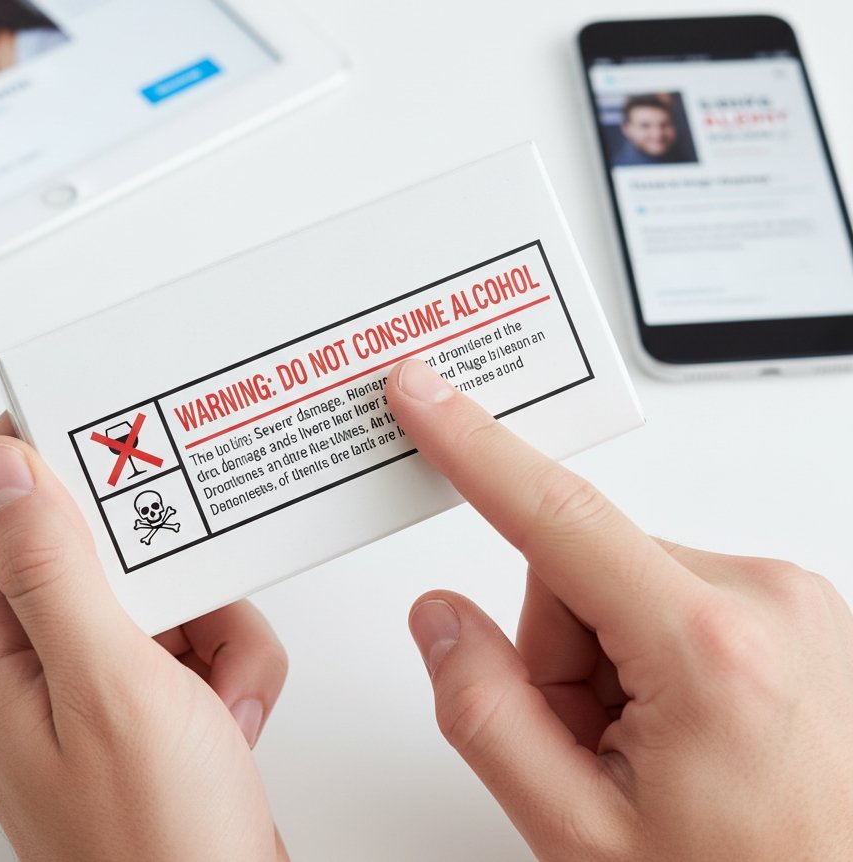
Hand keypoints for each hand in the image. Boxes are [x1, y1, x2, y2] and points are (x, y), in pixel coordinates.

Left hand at [0, 417, 288, 861]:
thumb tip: (0, 469)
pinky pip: (195, 626)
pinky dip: (231, 657)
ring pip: (156, 579)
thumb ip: (50, 571)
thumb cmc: (156, 840)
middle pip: (87, 537)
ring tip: (221, 683)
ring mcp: (90, 678)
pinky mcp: (145, 696)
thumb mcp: (108, 687)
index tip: (110, 420)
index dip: (41, 447)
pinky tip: (232, 711)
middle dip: (159, 547)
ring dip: (212, 617)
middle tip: (197, 561)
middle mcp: (28, 659)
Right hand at [389, 359, 852, 860]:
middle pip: (579, 567)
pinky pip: (670, 595)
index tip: (426, 398)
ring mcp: (787, 601)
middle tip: (590, 743)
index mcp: (709, 650)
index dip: (473, 449)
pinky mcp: (790, 609)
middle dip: (558, 649)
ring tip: (645, 750)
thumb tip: (442, 619)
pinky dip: (650, 653)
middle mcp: (763, 600)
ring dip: (605, 657)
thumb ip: (486, 714)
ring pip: (621, 583)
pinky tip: (679, 728)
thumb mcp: (579, 834)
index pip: (556, 516)